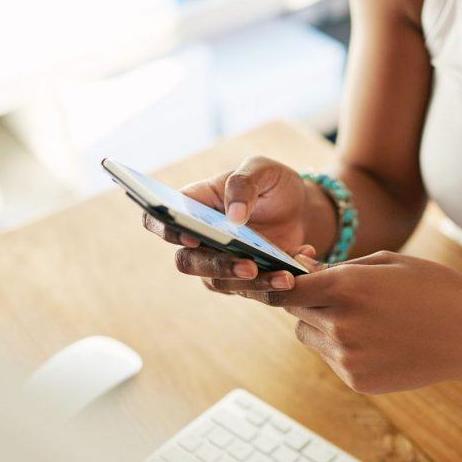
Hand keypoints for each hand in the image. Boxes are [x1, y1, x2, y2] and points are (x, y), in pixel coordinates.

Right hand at [142, 156, 330, 292]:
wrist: (301, 208)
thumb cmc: (272, 183)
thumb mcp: (263, 170)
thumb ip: (244, 183)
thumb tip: (233, 215)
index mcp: (193, 205)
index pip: (160, 220)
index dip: (166, 230)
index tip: (191, 235)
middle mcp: (198, 238)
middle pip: (187, 261)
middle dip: (216, 266)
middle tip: (249, 265)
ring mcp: (218, 263)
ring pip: (220, 282)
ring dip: (252, 283)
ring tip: (286, 276)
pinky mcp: (243, 281)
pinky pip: (252, 291)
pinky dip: (276, 283)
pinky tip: (300, 266)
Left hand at [242, 251, 461, 393]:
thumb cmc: (431, 287)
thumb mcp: (385, 263)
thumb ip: (338, 268)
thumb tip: (302, 271)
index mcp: (344, 287)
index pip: (285, 288)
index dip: (280, 282)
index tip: (282, 278)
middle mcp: (339, 324)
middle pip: (294, 312)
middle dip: (307, 300)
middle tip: (336, 294)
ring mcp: (347, 357)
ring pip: (309, 336)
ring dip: (322, 325)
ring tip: (365, 318)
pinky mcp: (357, 380)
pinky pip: (332, 359)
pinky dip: (343, 349)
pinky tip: (379, 340)